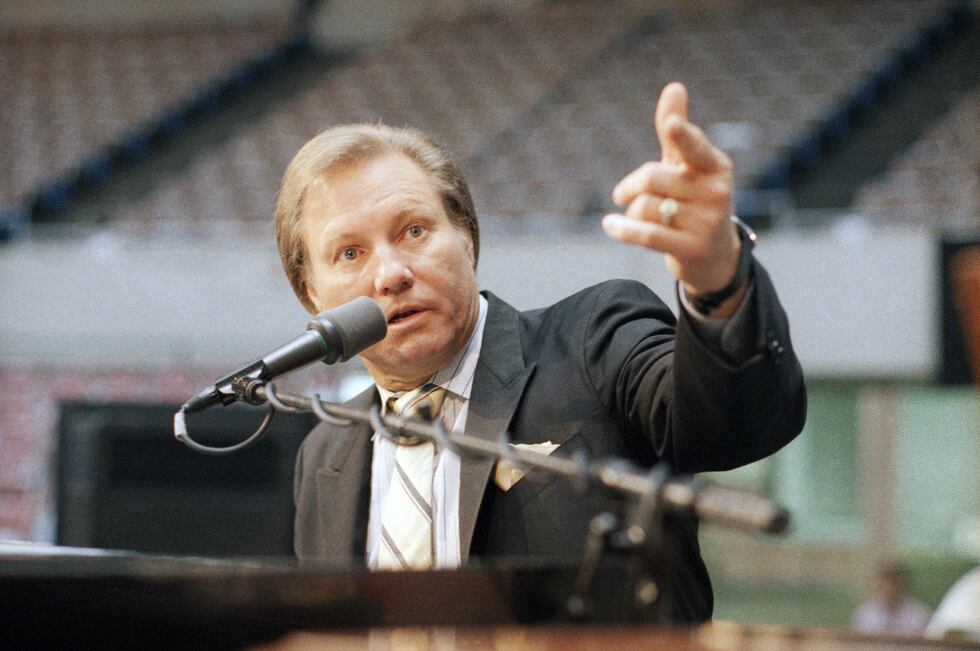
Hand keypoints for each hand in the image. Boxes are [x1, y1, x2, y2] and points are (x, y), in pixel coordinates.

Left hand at [602, 82, 745, 316]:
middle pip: (652, 178)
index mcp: (715, 165)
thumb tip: (674, 86)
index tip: (670, 125)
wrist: (714, 254)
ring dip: (632, 211)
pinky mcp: (692, 248)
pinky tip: (609, 225)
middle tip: (622, 195)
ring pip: (645, 207)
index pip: (693, 147)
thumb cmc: (694, 199)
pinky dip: (623, 229)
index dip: (681, 135)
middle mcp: (716, 192)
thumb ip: (677, 130)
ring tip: (637, 216)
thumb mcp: (687, 165)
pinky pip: (647, 234)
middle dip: (631, 186)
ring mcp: (707, 222)